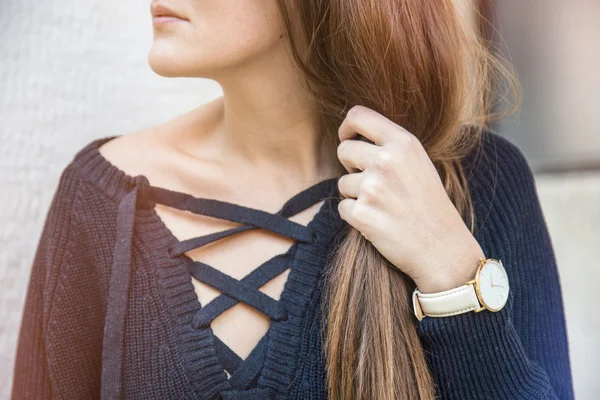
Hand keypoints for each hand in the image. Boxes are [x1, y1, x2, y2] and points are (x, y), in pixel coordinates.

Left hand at [336, 105, 484, 292]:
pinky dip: (356, 216)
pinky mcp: (362, 214)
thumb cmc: (431, 205)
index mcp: (403, 143)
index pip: (357, 116)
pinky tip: (379, 222)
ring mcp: (372, 188)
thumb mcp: (419, 163)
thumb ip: (390, 146)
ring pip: (343, 183)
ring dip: (356, 195)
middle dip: (351, 165)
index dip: (346, 128)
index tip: (348, 138)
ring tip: (384, 206)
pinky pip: (343, 208)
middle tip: (373, 182)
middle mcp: (386, 161)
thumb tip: (352, 136)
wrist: (443, 249)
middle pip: (343, 150)